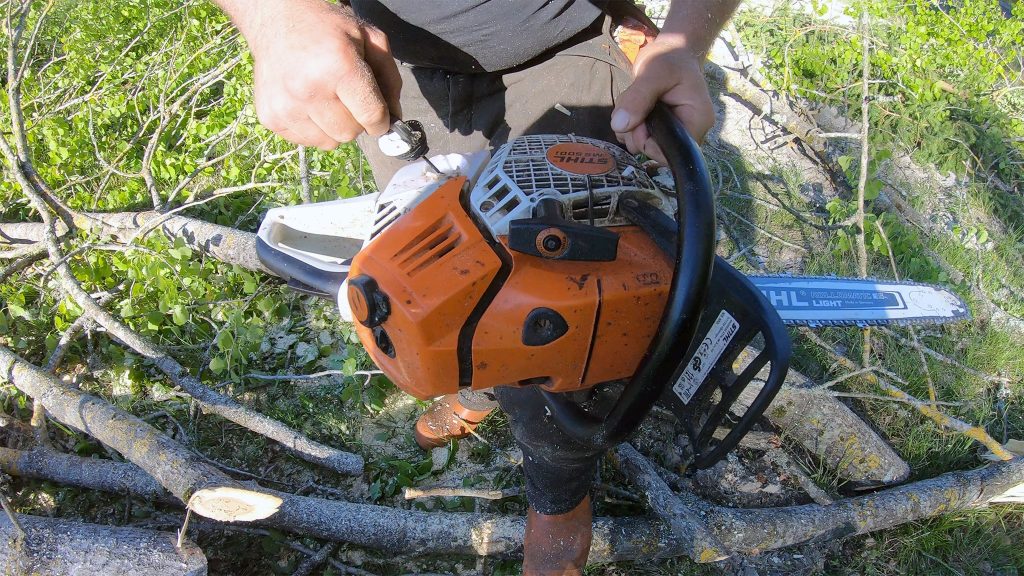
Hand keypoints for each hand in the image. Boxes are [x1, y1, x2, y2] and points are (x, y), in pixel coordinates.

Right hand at [238, 0, 401, 148]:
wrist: (276, 21)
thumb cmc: (326, 30)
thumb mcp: (368, 39)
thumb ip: (390, 79)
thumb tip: (395, 119)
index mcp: (339, 67)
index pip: (373, 117)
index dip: (382, 119)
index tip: (378, 114)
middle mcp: (309, 89)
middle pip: (352, 133)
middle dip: (356, 120)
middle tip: (346, 97)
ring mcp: (287, 106)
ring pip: (330, 142)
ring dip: (335, 127)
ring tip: (327, 99)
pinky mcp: (271, 117)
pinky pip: (308, 142)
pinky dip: (315, 129)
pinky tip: (309, 104)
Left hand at [610, 38, 714, 163]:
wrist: (671, 51)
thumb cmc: (670, 57)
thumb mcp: (654, 72)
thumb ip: (638, 98)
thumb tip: (620, 125)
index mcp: (697, 121)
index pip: (670, 152)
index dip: (646, 141)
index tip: (637, 119)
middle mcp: (688, 131)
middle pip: (653, 150)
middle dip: (635, 131)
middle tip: (632, 105)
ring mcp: (674, 132)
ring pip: (641, 144)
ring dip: (628, 125)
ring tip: (634, 99)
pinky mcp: (660, 129)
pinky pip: (638, 136)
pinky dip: (628, 123)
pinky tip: (633, 104)